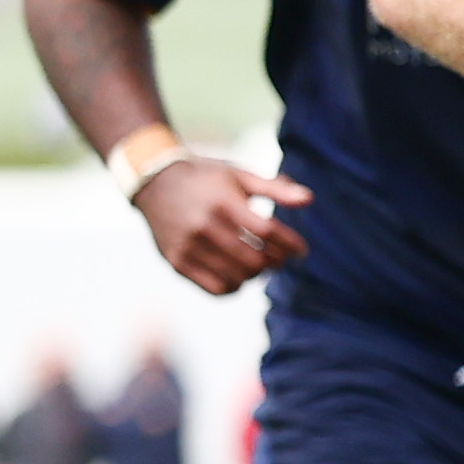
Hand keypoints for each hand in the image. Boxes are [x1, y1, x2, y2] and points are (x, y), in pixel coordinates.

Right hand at [132, 158, 310, 295]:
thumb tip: (310, 200)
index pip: (267, 231)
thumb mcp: (239, 176)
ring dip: (257, 275)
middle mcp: (203, 226)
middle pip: (254, 259)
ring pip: (237, 277)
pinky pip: (215, 288)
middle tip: (280, 258)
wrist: (154, 183)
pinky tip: (240, 275)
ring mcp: (188, 247)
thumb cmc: (206, 179)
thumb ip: (275, 189)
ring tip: (261, 264)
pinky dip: (234, 286)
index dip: (290, 243)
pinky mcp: (177, 262)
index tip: (301, 250)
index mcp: (223, 202)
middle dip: (276, 262)